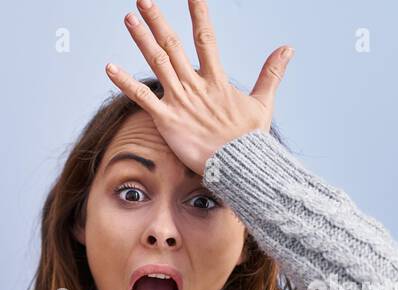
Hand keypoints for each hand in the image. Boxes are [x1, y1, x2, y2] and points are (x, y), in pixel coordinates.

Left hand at [104, 0, 291, 175]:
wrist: (239, 167)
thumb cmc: (250, 140)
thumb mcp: (263, 103)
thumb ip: (271, 73)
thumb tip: (287, 48)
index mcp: (217, 79)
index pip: (206, 38)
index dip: (198, 13)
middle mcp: (196, 85)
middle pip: (173, 45)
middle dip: (158, 21)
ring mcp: (180, 101)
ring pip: (157, 63)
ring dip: (142, 39)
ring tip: (128, 18)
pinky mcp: (167, 120)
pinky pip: (141, 98)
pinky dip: (124, 82)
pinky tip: (109, 66)